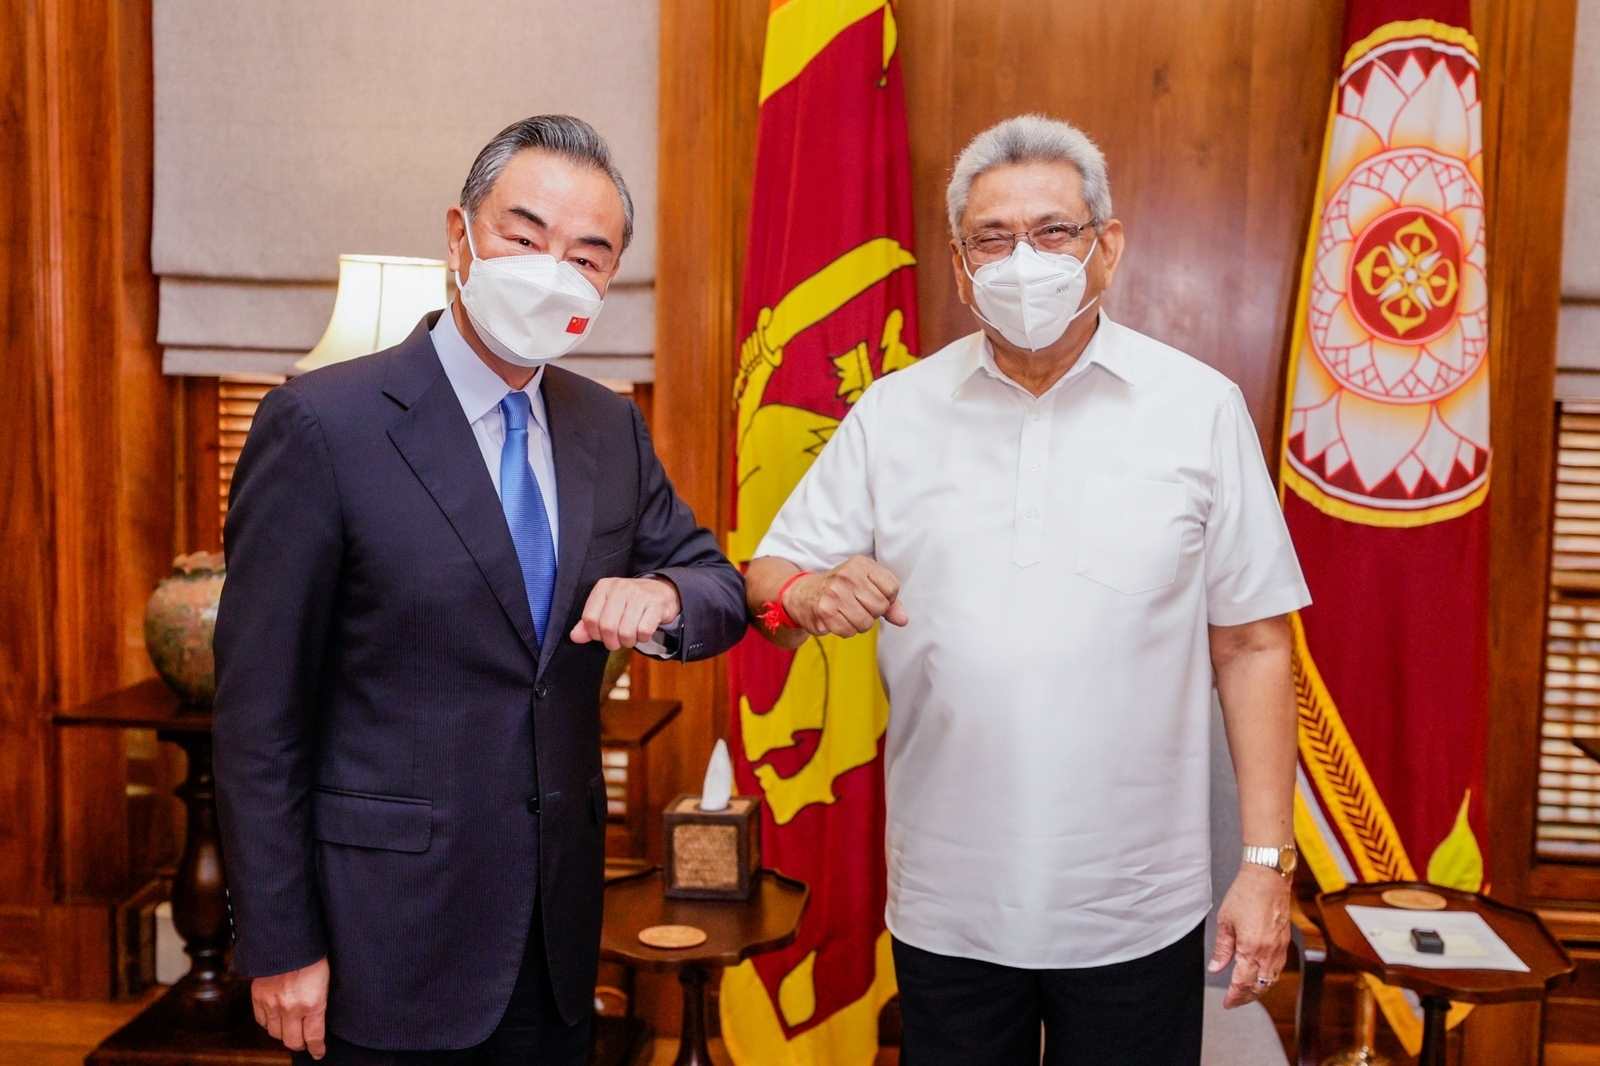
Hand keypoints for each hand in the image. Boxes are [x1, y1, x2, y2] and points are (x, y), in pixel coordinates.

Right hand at [252, 956, 328, 1058]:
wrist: (288, 938)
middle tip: (304, 1042)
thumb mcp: (326, 979)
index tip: (319, 1052)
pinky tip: (275, 1018)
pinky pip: (261, 1021)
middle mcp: (291, 1008)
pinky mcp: (258, 996)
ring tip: (290, 1030)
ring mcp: (272, 1003)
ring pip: (275, 1034)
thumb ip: (320, 1001)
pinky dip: (268, 1023)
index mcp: (312, 1003)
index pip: (313, 1037)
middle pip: (292, 1041)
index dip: (317, 1048)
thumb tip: (319, 1017)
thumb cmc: (313, 954)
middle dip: (300, 1044)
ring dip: (283, 1034)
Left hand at [571, 576, 680, 649]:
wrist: (661, 592)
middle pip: (607, 627)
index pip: (589, 618)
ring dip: (628, 642)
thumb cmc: (629, 604)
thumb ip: (589, 623)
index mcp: (604, 587)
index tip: (602, 635)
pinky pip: (643, 632)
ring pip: (626, 632)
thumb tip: (574, 637)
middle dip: (612, 642)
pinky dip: (642, 638)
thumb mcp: (606, 608)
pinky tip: (643, 631)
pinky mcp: (656, 605)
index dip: (594, 634)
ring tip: (631, 636)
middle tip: (618, 641)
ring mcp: (640, 595)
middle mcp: (621, 587)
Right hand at [785, 556, 907, 636]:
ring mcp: (835, 593)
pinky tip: (837, 619)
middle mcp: (848, 575)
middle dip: (872, 613)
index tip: (872, 596)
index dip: (887, 599)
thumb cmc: (840, 589)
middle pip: (880, 607)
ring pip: (866, 622)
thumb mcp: (866, 585)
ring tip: (847, 613)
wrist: (802, 594)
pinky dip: (845, 630)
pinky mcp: (825, 611)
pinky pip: (849, 631)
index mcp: (861, 564)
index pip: (892, 588)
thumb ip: (889, 602)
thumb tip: (903, 620)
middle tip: (857, 606)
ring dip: (859, 624)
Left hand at [1208, 864, 1290, 1007]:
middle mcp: (1269, 952)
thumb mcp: (1225, 921)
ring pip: (1271, 979)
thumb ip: (1222, 949)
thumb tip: (1216, 967)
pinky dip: (1268, 977)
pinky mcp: (1285, 941)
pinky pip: (1278, 968)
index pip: (1242, 983)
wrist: (1268, 877)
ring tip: (1245, 991)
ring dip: (1258, 989)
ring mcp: (1280, 948)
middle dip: (1246, 997)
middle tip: (1234, 1000)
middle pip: (1259, 986)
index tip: (1227, 1002)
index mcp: (1251, 949)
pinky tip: (1260, 975)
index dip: (1234, 996)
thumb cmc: (1246, 894)